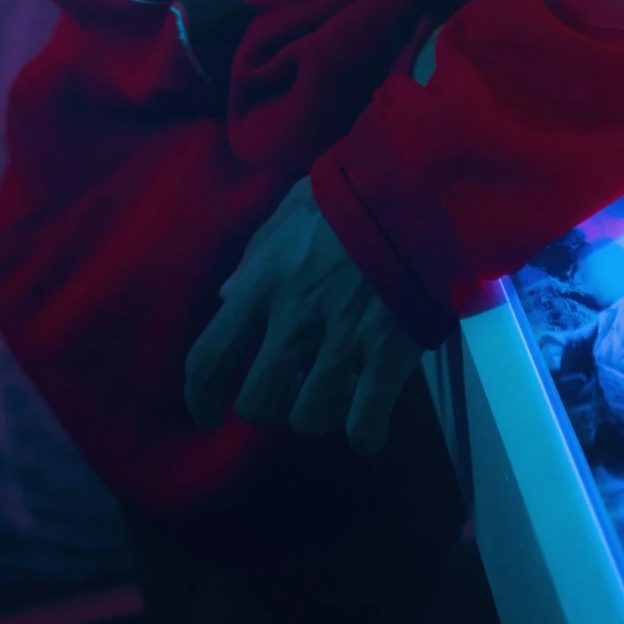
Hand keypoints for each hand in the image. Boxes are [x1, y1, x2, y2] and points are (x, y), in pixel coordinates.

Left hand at [183, 176, 420, 454]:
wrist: (423, 189)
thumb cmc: (354, 191)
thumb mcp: (293, 206)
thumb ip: (257, 252)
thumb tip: (226, 296)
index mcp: (264, 282)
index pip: (208, 359)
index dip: (200, 396)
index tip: (207, 410)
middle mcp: (295, 321)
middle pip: (258, 402)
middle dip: (266, 406)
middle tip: (283, 393)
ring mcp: (343, 342)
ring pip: (309, 417)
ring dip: (316, 412)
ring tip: (330, 396)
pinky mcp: (389, 355)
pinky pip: (366, 421)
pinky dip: (365, 434)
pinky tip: (367, 428)